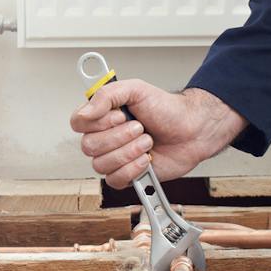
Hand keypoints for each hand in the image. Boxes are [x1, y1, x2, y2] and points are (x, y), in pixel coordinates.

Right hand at [69, 81, 245, 187]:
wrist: (192, 130)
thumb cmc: (167, 109)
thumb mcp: (136, 90)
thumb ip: (105, 96)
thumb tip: (84, 113)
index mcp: (102, 116)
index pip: (78, 123)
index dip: (97, 123)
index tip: (120, 115)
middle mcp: (105, 137)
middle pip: (89, 146)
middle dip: (119, 137)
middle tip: (140, 128)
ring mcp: (115, 157)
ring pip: (101, 165)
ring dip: (128, 153)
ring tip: (147, 142)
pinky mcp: (127, 175)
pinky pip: (115, 180)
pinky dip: (132, 169)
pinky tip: (147, 159)